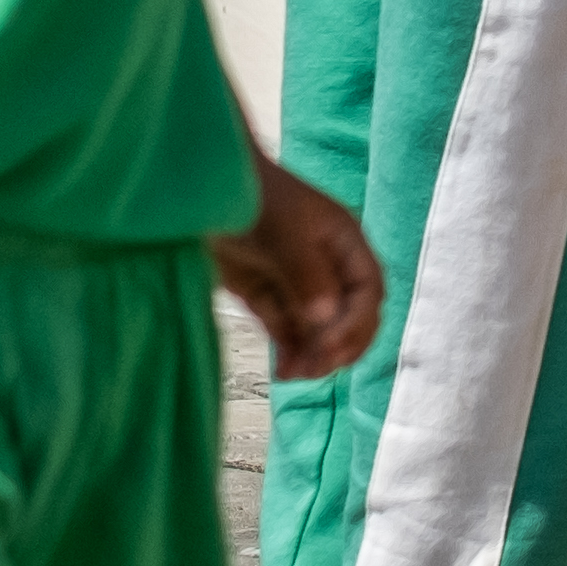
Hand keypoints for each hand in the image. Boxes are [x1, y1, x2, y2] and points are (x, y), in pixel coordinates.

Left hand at [217, 152, 384, 381]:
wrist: (199, 190)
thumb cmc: (252, 198)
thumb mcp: (285, 233)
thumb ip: (308, 275)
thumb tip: (327, 319)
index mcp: (343, 242)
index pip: (368, 291)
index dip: (358, 322)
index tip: (331, 345)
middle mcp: (326, 265)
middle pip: (350, 315)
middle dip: (340, 345)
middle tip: (317, 368)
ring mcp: (295, 282)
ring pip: (319, 329)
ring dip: (314, 355)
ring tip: (295, 375)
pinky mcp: (266, 296)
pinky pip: (288, 331)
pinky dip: (290, 353)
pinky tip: (283, 371)